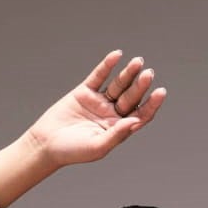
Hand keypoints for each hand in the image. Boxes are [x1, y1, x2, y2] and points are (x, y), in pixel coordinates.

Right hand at [26, 53, 165, 169]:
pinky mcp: (85, 92)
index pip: (141, 114)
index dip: (152, 104)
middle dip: (140, 85)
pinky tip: (117, 55)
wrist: (46, 143)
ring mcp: (99, 102)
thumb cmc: (73, 151)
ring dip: (128, 73)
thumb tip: (135, 121)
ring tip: (138, 62)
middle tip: (149, 73)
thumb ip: (117, 135)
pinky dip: (107, 65)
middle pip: (131, 97)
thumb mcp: (98, 147)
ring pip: (118, 85)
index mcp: (119, 129)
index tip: (160, 92)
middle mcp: (112, 114)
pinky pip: (99, 76)